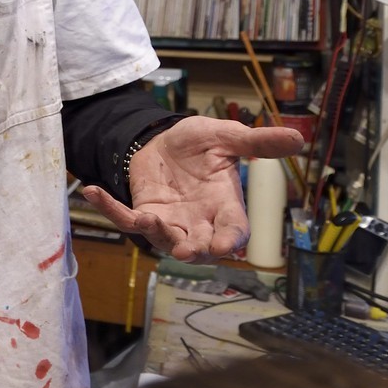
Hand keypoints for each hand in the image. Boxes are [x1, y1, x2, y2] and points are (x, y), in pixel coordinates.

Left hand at [82, 115, 304, 261]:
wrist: (164, 140)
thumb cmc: (199, 144)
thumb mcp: (226, 137)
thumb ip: (256, 142)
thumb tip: (297, 137)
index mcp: (225, 205)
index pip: (234, 230)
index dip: (231, 240)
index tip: (226, 246)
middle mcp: (200, 221)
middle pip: (201, 248)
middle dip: (194, 251)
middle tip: (185, 250)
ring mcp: (171, 221)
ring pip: (165, 241)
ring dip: (156, 234)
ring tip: (145, 218)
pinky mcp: (143, 213)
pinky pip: (124, 218)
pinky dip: (108, 207)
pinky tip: (90, 189)